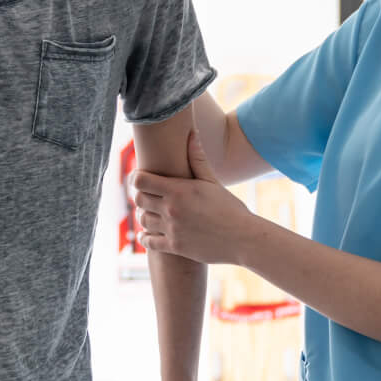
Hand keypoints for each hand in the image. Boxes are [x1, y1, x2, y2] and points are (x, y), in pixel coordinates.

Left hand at [130, 131, 256, 264]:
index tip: (141, 177)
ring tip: (152, 212)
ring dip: (144, 215)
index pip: (141, 180)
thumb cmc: (230, 207)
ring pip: (142, 220)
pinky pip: (148, 242)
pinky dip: (146, 237)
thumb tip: (191, 134)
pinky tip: (151, 233)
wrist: (243, 238)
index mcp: (178, 190)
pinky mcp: (174, 246)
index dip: (137, 177)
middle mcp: (171, 209)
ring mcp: (171, 229)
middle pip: (139, 199)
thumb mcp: (212, 181)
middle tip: (148, 194)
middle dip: (141, 195)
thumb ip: (197, 159)